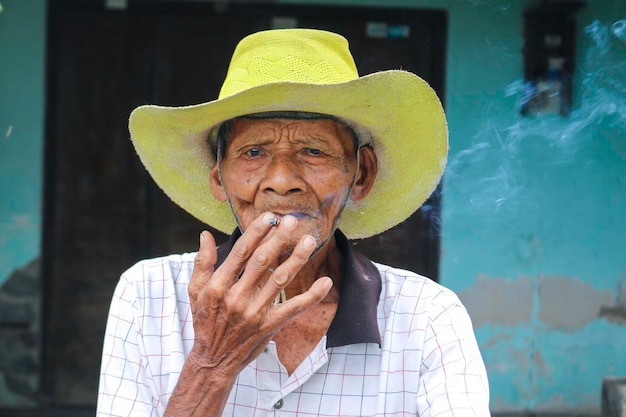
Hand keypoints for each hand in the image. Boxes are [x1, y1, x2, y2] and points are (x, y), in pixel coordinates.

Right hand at [187, 212, 332, 379]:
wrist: (214, 360)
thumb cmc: (205, 321)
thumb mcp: (196, 291)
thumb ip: (202, 262)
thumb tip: (205, 235)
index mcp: (219, 286)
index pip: (240, 253)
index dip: (256, 233)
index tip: (269, 217)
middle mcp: (237, 298)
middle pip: (262, 262)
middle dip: (279, 240)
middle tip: (293, 221)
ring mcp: (255, 312)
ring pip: (280, 280)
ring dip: (297, 259)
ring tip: (309, 240)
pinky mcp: (270, 326)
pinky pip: (294, 308)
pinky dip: (312, 295)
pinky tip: (326, 281)